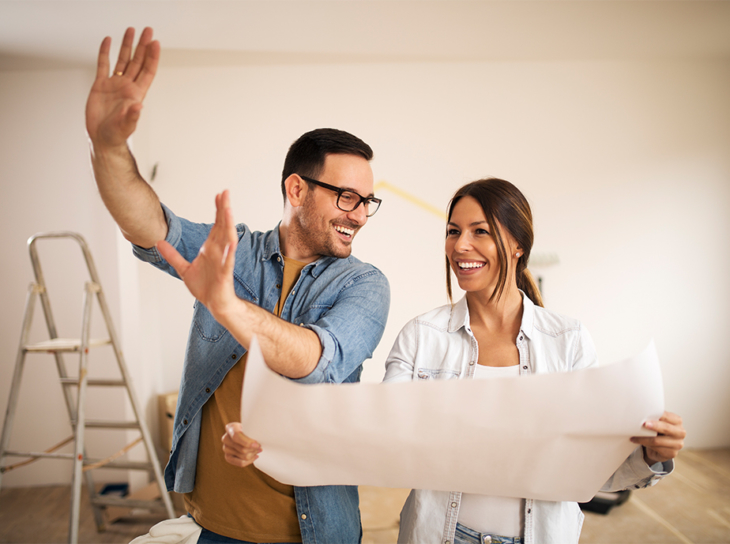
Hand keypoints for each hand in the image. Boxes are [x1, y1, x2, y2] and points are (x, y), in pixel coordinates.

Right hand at [86, 27, 158, 146]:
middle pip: (137, 61)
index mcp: (136, 93)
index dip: (152, 57)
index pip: (147, 71)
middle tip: (148, 29)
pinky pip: (103, 64)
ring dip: (127, 45)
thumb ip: (132, 115)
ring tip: (131, 30)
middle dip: (143, 46)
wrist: (101, 138)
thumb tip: (139, 106)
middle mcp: (127, 86)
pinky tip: (108, 40)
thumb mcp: (126, 125)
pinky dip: (105, 52)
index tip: (155, 42)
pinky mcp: (100, 85)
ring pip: (122, 60)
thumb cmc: (116, 135)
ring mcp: (114, 84)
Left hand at [157, 190, 238, 318]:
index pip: (216, 225)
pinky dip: (229, 250)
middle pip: (222, 226)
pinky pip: (227, 260)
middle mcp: (218, 251)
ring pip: (226, 238)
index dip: (218, 210)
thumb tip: (159, 242)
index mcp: (210, 249)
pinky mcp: (225, 273)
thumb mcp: (183, 269)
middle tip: (226, 193)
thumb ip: (172, 255)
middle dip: (224, 209)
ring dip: (228, 224)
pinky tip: (231, 240)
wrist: (215, 304)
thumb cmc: (205, 288)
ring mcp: (222, 260)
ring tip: (228, 209)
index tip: (218, 196)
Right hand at [222, 422, 261, 467]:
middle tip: (260, 447)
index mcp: (231, 428)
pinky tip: (254, 456)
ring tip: (257, 450)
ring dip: (253, 454)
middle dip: (253, 449)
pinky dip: (249, 461)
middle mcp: (226, 438)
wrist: (245, 432)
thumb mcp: (251, 426)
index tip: (257, 445)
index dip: (247, 442)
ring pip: (243, 456)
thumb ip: (253, 429)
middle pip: (241, 449)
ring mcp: (225, 448)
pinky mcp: (227, 457)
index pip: (236, 436)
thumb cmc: (249, 428)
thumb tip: (260, 437)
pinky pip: (240, 463)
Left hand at [631, 411, 685, 464]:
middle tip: (643, 424)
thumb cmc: (657, 431)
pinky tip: (637, 441)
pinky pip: (656, 449)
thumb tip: (642, 414)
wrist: (659, 447)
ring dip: (643, 438)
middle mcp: (680, 432)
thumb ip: (654, 418)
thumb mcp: (657, 422)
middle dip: (654, 426)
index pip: (667, 416)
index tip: (648, 414)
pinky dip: (645, 444)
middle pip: (666, 428)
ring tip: (634, 436)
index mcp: (677, 421)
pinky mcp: (672, 453)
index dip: (657, 415)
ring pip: (657, 440)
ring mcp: (678, 444)